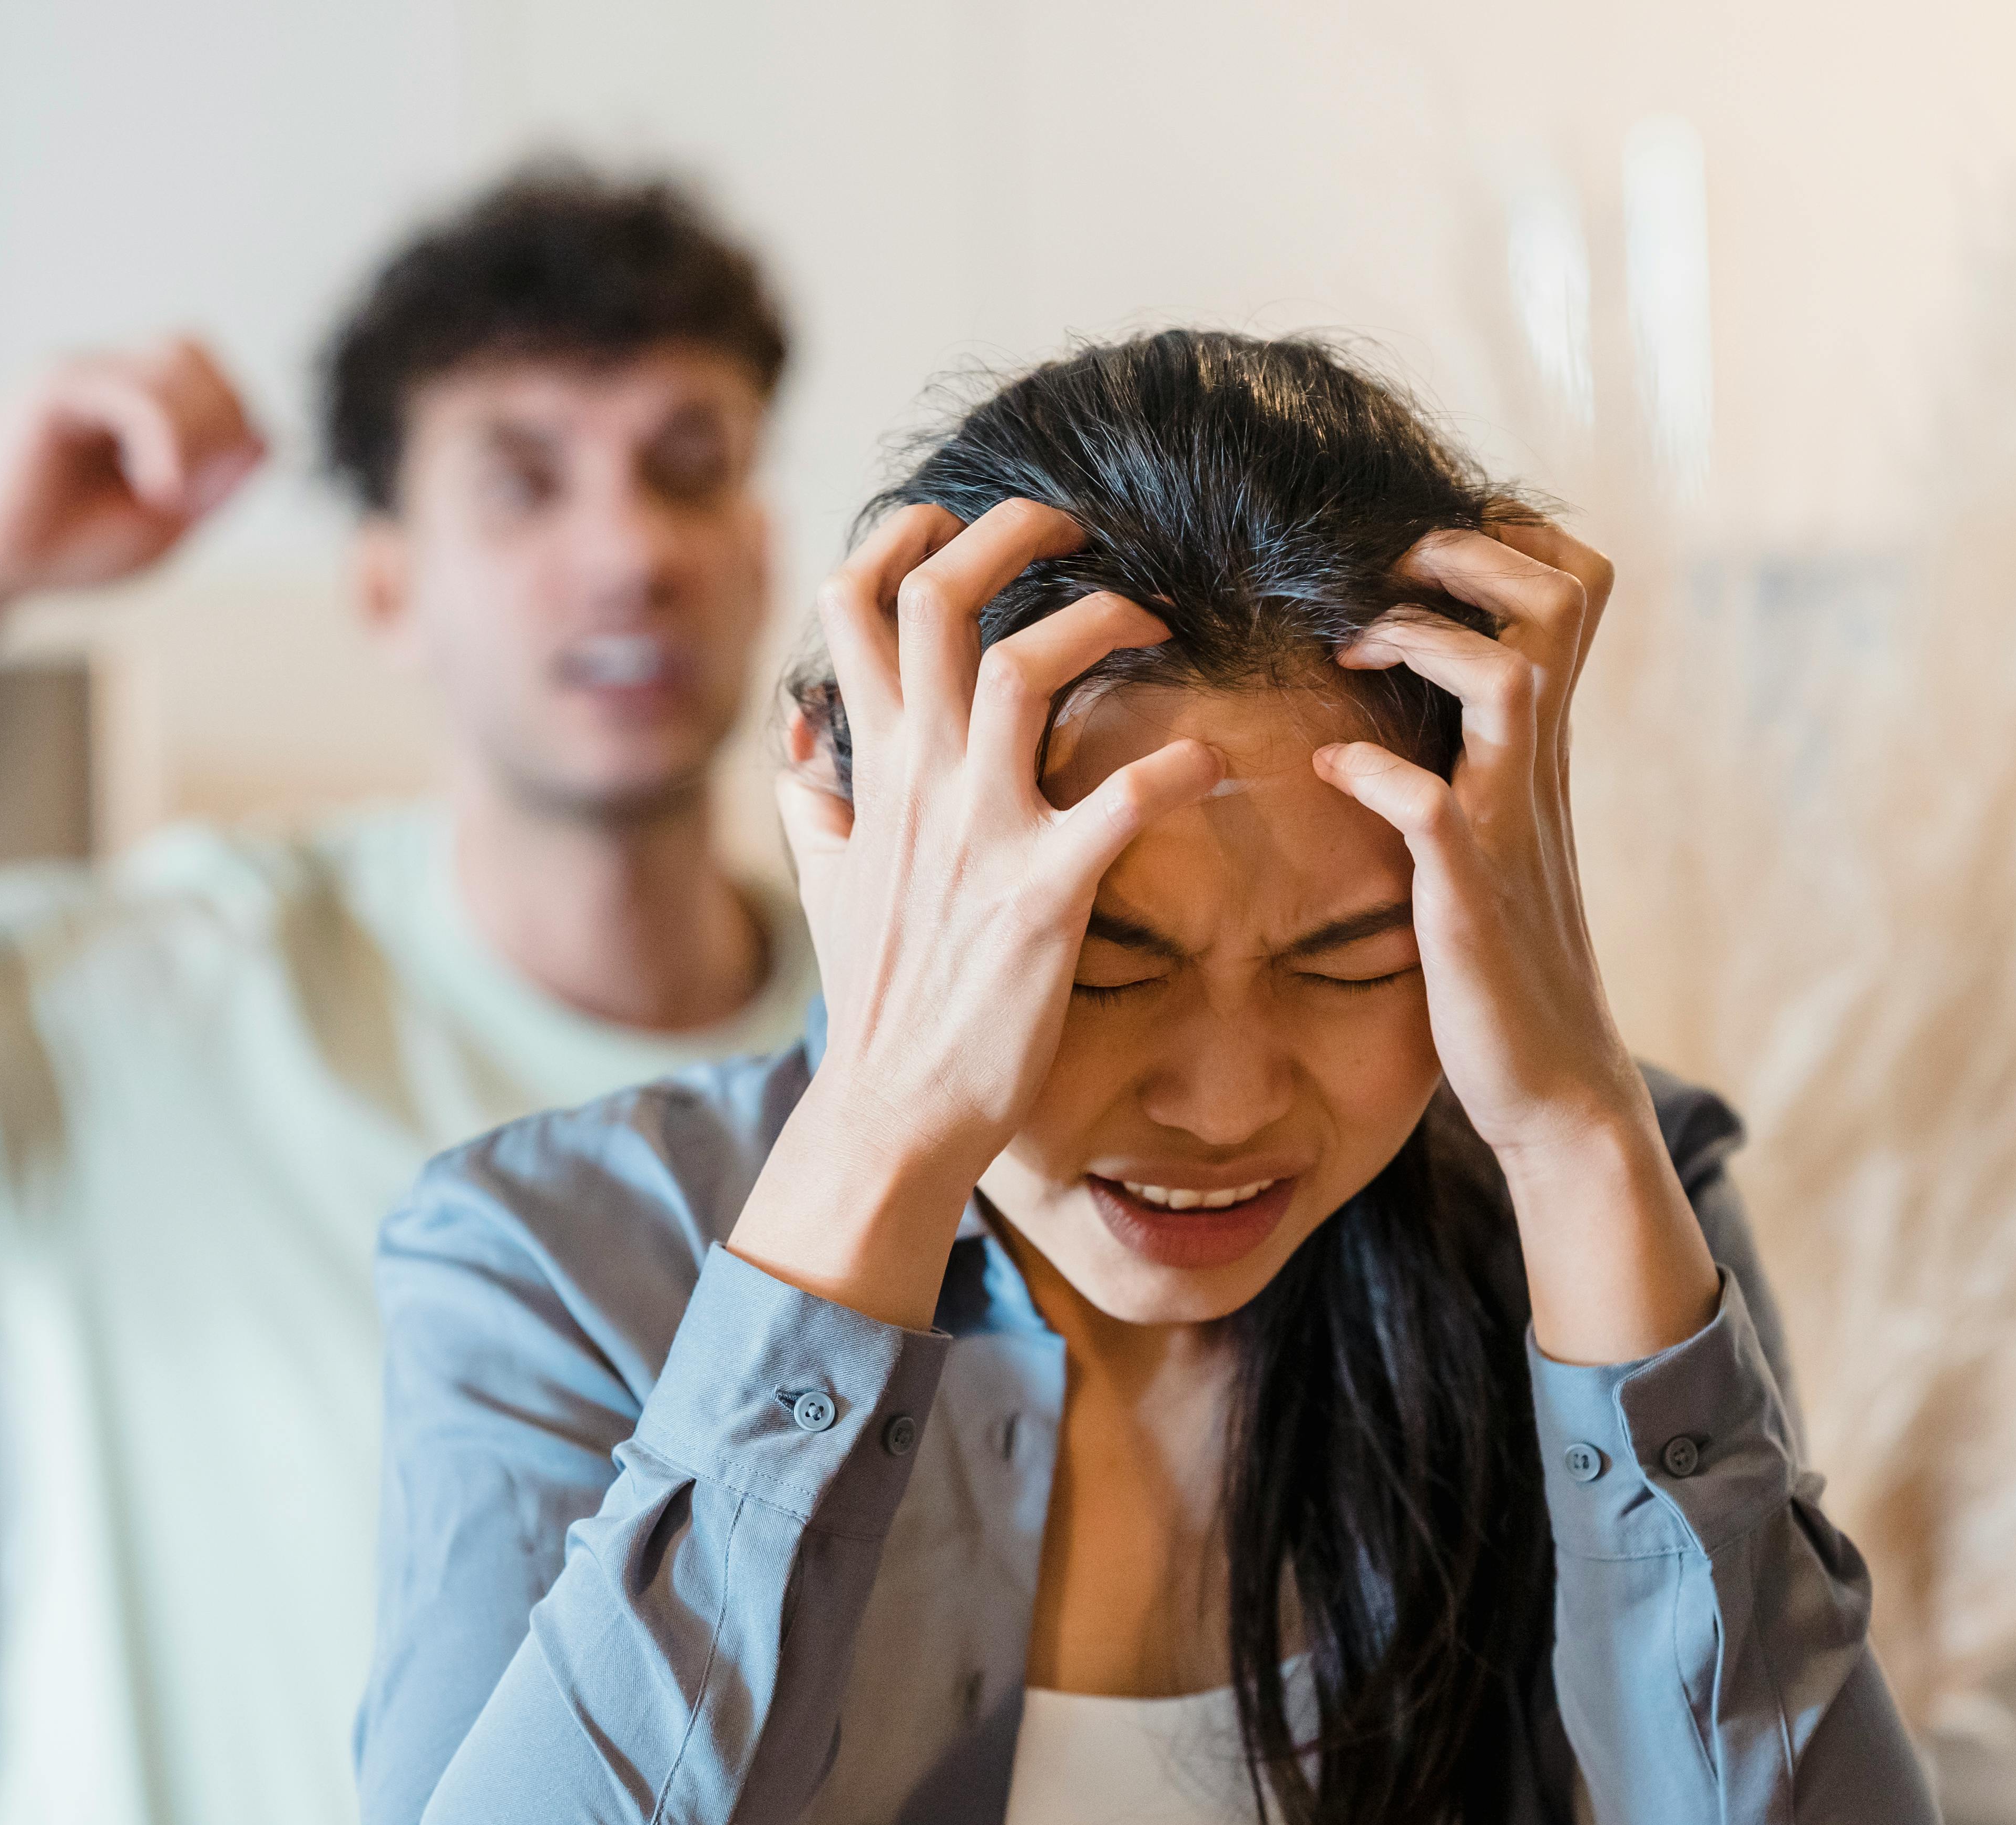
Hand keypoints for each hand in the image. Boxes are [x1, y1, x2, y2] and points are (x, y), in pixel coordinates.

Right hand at [0, 336, 265, 617]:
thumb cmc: (63, 548)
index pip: (216, 380)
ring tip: (168, 491)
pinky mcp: (51, 389)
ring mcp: (80, 374)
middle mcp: (108, 373)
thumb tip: (267, 438)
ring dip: (197, 430)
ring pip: (179, 358)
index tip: (201, 497)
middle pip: (201, 354)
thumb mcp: (166, 524)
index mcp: (136, 399)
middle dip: (221, 424)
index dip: (234, 433)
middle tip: (190, 492)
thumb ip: (218, 484)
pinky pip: (134, 388)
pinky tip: (156, 486)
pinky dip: (165, 437)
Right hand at [732, 500, 1221, 1324]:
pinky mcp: (1045, 895)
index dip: (900, 539)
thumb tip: (798, 740)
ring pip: (1022, 667)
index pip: (853, 609)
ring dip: (1100, 620)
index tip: (951, 520)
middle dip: (1006, 534)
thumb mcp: (824, 885)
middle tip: (1071, 531)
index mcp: (871, 771)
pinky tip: (1217, 763)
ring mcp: (979, 833)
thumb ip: (815, 802)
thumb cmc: (875, 1001)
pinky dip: (1182, 766)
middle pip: (938, 601)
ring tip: (1150, 621)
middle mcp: (918, 783)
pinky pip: (1124, 798)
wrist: (891, 1112)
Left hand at [1322, 519, 1717, 1359]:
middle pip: (1560, 601)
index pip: (1573, 591)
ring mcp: (1512, 828)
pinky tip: (1329, 767)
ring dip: (1424, 640)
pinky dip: (1376, 773)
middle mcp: (1539, 771)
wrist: (1554, 1086)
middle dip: (1469, 556)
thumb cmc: (1504, 959)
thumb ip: (1468, 758)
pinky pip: (1432, 809)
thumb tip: (1397, 692)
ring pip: (1512, 680)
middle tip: (1385, 578)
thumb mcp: (1491, 832)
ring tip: (1350, 646)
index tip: (1418, 554)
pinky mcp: (1472, 897)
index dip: (1506, 540)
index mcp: (1539, 750)